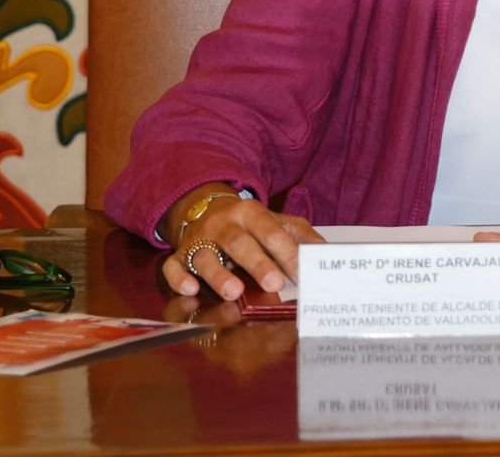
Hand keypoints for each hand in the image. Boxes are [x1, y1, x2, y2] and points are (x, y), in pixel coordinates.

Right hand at [161, 187, 323, 300]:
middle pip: (239, 243)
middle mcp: (223, 224)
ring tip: (234, 292)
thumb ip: (300, 235)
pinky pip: (173, 265)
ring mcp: (199, 240)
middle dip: (257, 264)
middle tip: (275, 284)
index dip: (287, 253)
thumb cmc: (250, 223)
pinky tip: (190, 289)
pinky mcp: (179, 255)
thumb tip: (325, 253)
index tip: (302, 274)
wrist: (206, 207)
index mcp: (251, 213)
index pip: (271, 232)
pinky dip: (179, 277)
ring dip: (219, 275)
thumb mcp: (276, 222)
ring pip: (204, 255)